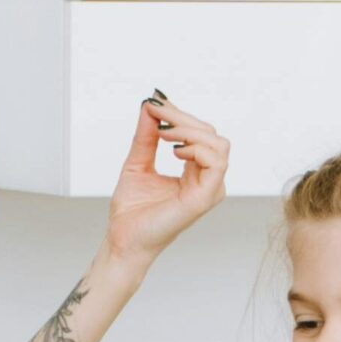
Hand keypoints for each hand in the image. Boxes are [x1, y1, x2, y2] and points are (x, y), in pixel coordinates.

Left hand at [104, 93, 228, 267]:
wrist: (122, 239)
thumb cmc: (132, 210)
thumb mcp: (138, 162)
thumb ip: (147, 135)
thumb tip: (150, 105)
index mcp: (196, 171)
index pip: (199, 133)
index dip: (179, 114)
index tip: (156, 102)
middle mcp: (208, 179)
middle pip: (210, 134)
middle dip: (182, 118)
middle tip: (156, 112)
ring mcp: (210, 189)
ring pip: (218, 144)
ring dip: (189, 131)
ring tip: (163, 134)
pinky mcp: (205, 198)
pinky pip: (216, 163)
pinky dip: (196, 148)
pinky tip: (174, 150)